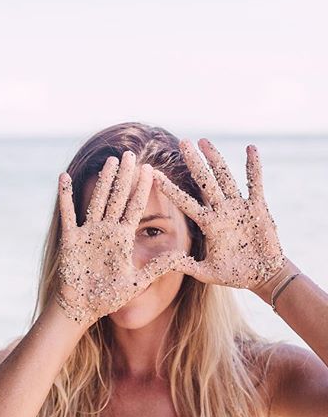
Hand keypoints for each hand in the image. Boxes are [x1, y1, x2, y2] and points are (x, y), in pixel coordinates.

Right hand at [55, 150, 192, 326]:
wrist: (82, 307)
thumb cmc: (108, 297)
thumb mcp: (136, 282)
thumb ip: (157, 268)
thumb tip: (182, 256)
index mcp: (122, 238)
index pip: (134, 207)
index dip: (142, 189)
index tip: (151, 169)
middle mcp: (106, 231)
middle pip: (116, 197)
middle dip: (124, 176)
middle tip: (130, 154)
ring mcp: (88, 232)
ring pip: (96, 200)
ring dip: (102, 180)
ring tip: (109, 161)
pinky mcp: (70, 239)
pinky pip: (68, 213)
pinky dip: (65, 195)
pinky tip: (64, 177)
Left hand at [151, 138, 285, 290]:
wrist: (262, 276)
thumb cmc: (233, 274)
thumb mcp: (206, 272)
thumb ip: (186, 265)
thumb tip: (164, 262)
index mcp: (207, 224)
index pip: (184, 202)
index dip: (170, 189)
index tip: (154, 175)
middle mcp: (220, 211)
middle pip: (204, 181)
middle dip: (193, 162)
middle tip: (182, 141)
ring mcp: (238, 207)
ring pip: (225, 177)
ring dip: (216, 159)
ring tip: (204, 140)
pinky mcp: (258, 208)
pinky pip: (255, 184)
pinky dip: (254, 167)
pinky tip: (250, 149)